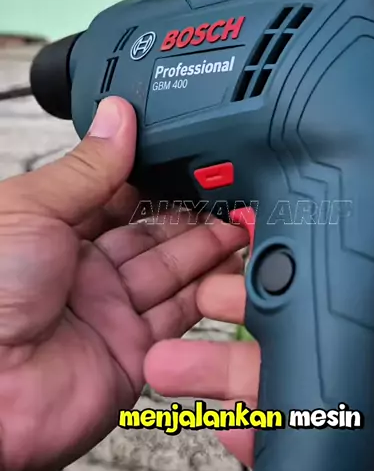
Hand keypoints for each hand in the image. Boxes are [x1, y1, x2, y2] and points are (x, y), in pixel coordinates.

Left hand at [0, 97, 246, 470]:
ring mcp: (109, 312)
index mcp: (51, 230)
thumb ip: (87, 169)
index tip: (192, 156)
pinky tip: (231, 267)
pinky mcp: (133, 352)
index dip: (155, 177)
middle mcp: (82, 271)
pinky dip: (209, 292)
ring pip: (172, 271)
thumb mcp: (34, 209)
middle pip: (151, 232)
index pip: (117, 195)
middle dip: (190, 210)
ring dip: (208, 247)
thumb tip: (117, 117)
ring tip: (242, 220)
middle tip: (229, 188)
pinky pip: (179, 315)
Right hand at [145, 180, 373, 470]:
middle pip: (276, 308)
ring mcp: (351, 386)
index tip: (219, 226)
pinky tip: (217, 421)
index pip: (311, 247)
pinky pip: (285, 440)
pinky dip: (248, 436)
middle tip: (178, 290)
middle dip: (221, 298)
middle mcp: (361, 327)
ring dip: (213, 366)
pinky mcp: (347, 445)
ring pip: (267, 373)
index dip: (262, 238)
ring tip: (167, 359)